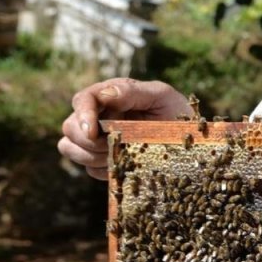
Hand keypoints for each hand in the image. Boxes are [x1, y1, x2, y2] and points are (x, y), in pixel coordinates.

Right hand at [57, 78, 192, 179]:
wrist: (192, 142)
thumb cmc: (178, 113)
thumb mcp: (162, 96)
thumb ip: (132, 92)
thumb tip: (105, 94)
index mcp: (111, 95)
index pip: (82, 100)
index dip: (82, 115)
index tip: (93, 131)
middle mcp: (98, 116)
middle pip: (70, 127)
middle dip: (89, 140)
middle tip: (116, 144)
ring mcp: (97, 139)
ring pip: (69, 147)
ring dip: (92, 155)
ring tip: (121, 154)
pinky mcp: (102, 160)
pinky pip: (89, 168)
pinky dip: (104, 169)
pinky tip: (125, 164)